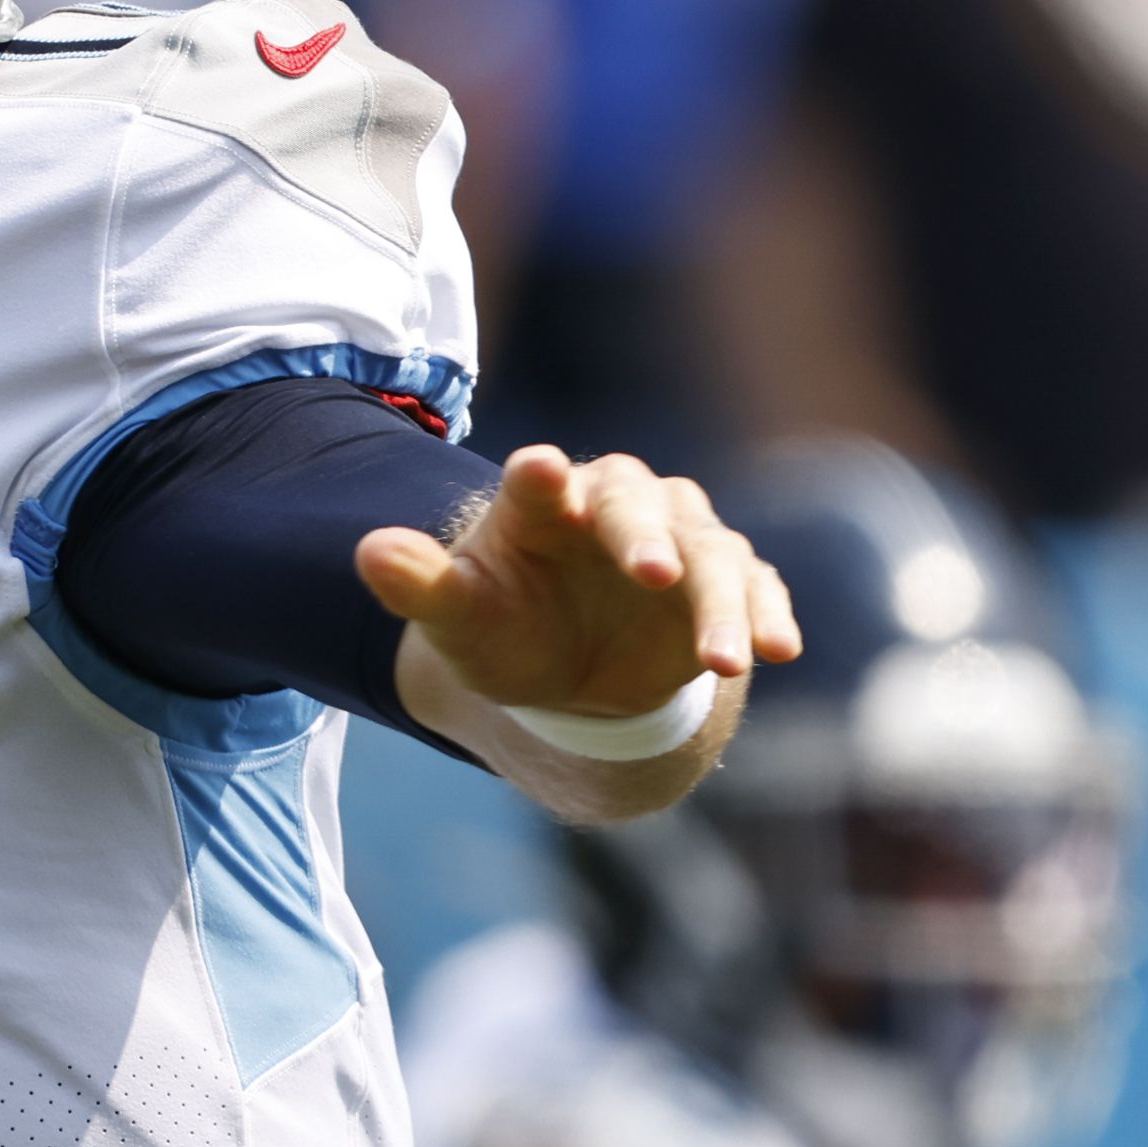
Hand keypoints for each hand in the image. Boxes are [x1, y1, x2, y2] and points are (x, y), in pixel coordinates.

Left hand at [355, 446, 799, 720]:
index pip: (537, 479)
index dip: (540, 475)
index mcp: (540, 501)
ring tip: (724, 661)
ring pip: (710, 553)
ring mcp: (680, 541)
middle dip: (647, 538)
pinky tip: (778, 649)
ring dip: (721, 603)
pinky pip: (755, 589)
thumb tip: (369, 551)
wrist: (568, 675)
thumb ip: (419, 586)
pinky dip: (767, 615)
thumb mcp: (458, 620)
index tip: (541, 471)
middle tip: (654, 575)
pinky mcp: (726, 582)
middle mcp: (615, 506)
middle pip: (637, 505)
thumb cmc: (502, 629)